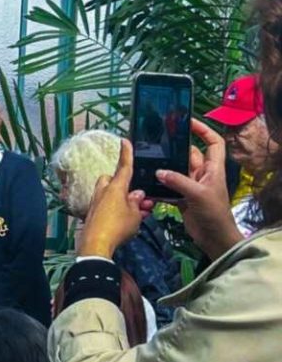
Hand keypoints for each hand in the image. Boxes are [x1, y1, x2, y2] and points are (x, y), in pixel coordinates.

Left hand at [78, 139, 146, 258]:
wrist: (96, 245)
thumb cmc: (118, 227)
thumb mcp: (134, 215)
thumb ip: (136, 202)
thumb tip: (137, 194)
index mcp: (115, 187)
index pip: (124, 167)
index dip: (126, 154)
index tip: (124, 140)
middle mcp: (103, 192)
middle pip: (111, 180)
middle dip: (122, 184)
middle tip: (134, 196)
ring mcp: (95, 203)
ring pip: (108, 194)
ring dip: (120, 199)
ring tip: (137, 213)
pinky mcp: (92, 214)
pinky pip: (105, 206)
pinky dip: (115, 209)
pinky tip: (125, 221)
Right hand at [156, 119, 243, 260]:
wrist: (214, 238)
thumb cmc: (213, 213)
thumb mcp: (198, 194)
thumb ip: (178, 181)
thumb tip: (158, 171)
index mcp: (212, 168)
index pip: (213, 143)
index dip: (203, 130)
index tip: (187, 122)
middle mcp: (202, 174)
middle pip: (189, 154)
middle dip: (175, 148)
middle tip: (156, 139)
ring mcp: (191, 186)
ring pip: (176, 171)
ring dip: (164, 167)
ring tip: (147, 158)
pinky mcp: (182, 198)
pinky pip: (168, 187)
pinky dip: (159, 186)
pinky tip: (146, 183)